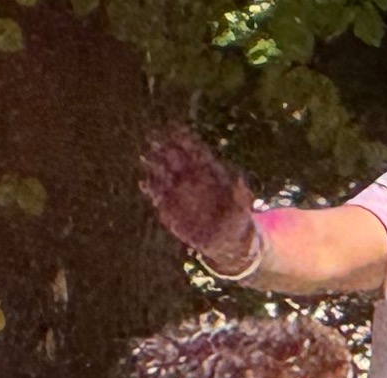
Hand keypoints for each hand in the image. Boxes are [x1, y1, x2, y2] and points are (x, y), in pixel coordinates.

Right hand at [142, 125, 258, 264]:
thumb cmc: (236, 218)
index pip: (194, 150)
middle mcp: (192, 176)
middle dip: (164, 148)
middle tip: (154, 139)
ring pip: (163, 172)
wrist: (226, 239)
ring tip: (146, 158)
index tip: (175, 130)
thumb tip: (240, 181)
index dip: (185, 139)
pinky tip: (144, 185)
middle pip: (175, 157)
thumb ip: (240, 194)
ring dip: (154, 165)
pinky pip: (158, 195)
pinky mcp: (171, 207)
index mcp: (209, 170)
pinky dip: (151, 190)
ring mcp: (180, 190)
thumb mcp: (242, 207)